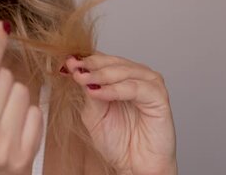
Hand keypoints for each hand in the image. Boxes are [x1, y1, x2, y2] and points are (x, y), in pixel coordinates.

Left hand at [62, 51, 176, 174]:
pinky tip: (98, 92)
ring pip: (123, 71)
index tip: (66, 62)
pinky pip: (135, 88)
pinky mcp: (159, 97)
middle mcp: (136, 77)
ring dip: (101, 75)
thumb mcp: (93, 112)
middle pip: (112, 62)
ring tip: (83, 79)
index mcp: (120, 77)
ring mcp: (149, 85)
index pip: (102, 60)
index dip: (84, 60)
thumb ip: (87, 90)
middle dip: (90, 65)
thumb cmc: (118, 142)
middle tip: (74, 68)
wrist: (134, 166)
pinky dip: (115, 89)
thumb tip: (74, 68)